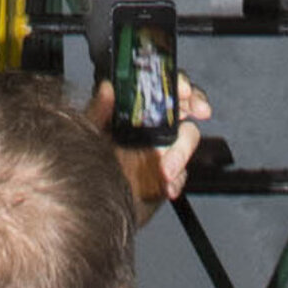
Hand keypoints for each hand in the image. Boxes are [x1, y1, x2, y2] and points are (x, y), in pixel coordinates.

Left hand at [86, 74, 212, 226]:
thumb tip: (107, 88)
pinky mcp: (169, 175)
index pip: (161, 86)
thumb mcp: (88, 133)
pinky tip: (165, 186)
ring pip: (187, 138)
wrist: (92, 204)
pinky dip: (178, 179)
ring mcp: (163, 149)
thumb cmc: (88, 164)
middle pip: (183, 104)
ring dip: (181, 152)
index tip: (183, 89)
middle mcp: (153, 125)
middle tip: (200, 110)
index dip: (176, 82)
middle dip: (196, 102)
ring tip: (165, 170)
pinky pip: (184, 173)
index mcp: (135, 110)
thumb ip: (97, 111)